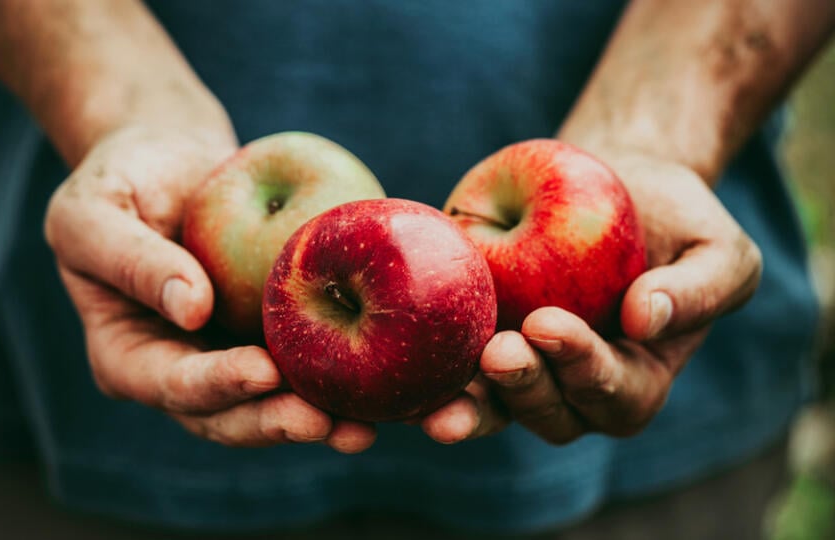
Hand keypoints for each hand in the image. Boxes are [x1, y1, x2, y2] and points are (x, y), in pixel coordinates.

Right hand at [44, 125, 375, 451]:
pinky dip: (341, 379)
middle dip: (276, 422)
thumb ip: (131, 260)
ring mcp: (229, 358)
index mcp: (128, 357)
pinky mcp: (271, 337)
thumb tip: (191, 308)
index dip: (216, 384)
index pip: (171, 384)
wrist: (169, 160)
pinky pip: (306, 363)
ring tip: (363, 428)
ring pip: (273, 404)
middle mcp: (181, 370)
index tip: (262, 371)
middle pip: (228, 415)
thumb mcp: (94, 211)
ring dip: (318, 420)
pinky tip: (383, 385)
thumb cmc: (119, 180)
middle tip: (326, 422)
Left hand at [420, 150, 762, 443]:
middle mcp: (575, 387)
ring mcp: (523, 369)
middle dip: (524, 388)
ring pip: (495, 408)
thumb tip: (645, 320)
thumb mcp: (716, 248)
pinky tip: (404, 371)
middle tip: (498, 351)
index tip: (549, 325)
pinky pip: (452, 372)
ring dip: (471, 404)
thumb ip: (700, 290)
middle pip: (551, 414)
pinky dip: (428, 377)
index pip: (613, 393)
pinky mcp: (477, 340)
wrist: (610, 181)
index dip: (582, 368)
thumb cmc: (673, 220)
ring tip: (443, 390)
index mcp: (636, 378)